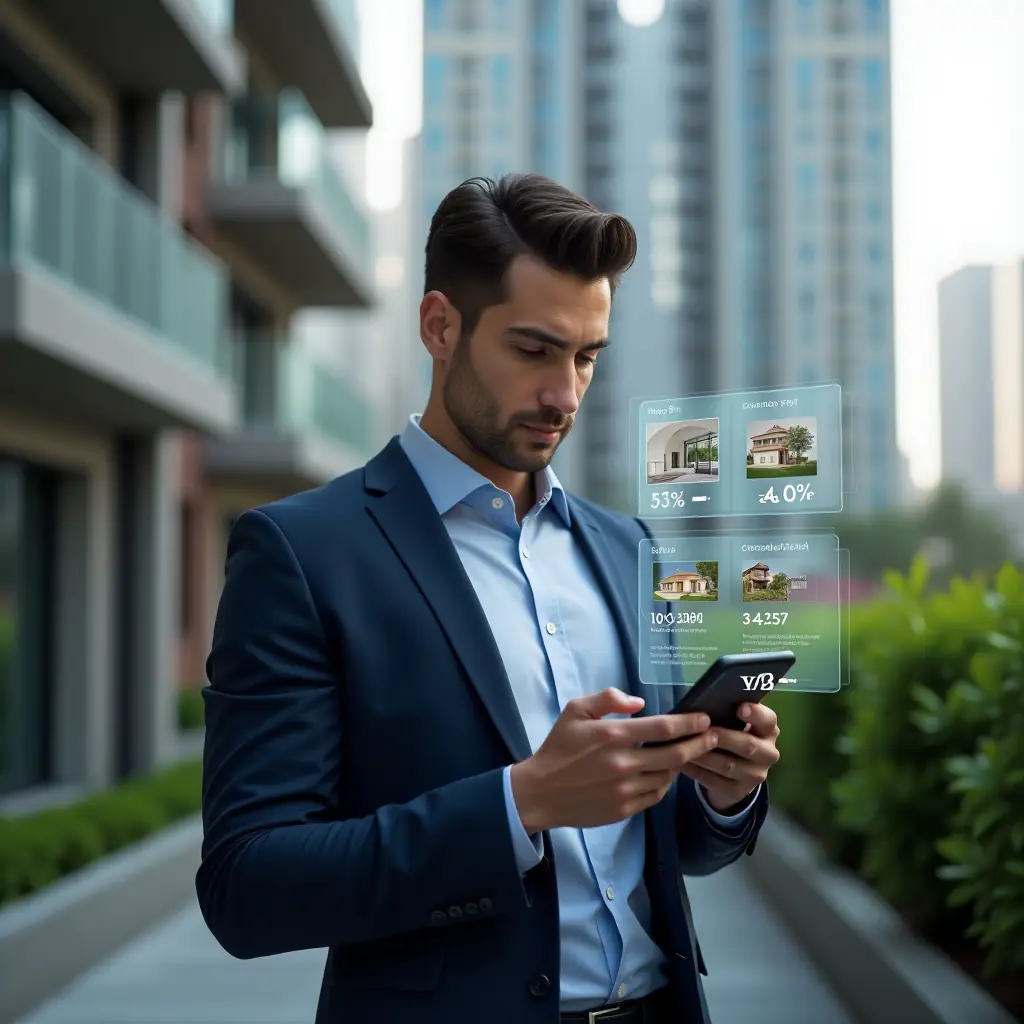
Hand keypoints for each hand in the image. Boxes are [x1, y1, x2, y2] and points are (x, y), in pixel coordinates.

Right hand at [509, 688, 717, 833]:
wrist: (540, 792)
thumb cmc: (558, 747)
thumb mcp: (575, 710)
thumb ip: (608, 699)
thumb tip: (640, 703)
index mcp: (613, 735)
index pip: (664, 728)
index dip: (689, 723)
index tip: (704, 719)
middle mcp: (624, 763)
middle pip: (676, 755)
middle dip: (699, 744)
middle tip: (712, 736)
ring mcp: (625, 790)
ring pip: (668, 777)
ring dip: (681, 764)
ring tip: (686, 754)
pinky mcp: (624, 809)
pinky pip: (655, 795)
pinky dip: (663, 784)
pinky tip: (663, 774)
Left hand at [679, 702, 779, 813]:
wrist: (733, 774)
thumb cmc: (729, 735)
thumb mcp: (733, 723)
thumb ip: (726, 713)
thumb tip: (703, 702)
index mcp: (768, 730)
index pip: (768, 720)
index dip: (756, 714)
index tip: (739, 708)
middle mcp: (768, 753)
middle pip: (747, 745)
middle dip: (722, 737)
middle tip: (702, 729)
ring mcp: (755, 775)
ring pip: (728, 766)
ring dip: (704, 755)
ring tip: (683, 746)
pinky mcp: (739, 792)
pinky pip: (715, 781)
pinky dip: (696, 771)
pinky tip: (682, 763)